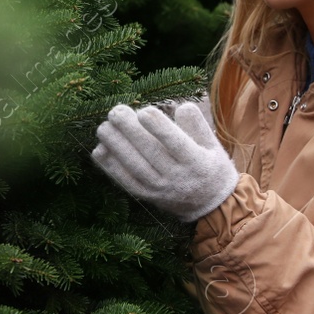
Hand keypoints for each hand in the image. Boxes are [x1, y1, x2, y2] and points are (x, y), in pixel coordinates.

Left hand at [91, 101, 239, 222]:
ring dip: (116, 147)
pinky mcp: (147, 196)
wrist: (210, 205)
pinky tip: (99, 150)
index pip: (176, 143)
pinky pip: (126, 182)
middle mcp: (178, 178)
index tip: (143, 110)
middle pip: (151, 153)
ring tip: (104, 127)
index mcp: (197, 162)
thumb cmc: (210, 166)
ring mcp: (160, 189)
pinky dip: (111, 167)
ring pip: (135, 167)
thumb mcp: (213, 145)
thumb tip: (181, 107)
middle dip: (130, 131)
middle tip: (116, 112)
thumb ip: (198, 125)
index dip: (158, 127)